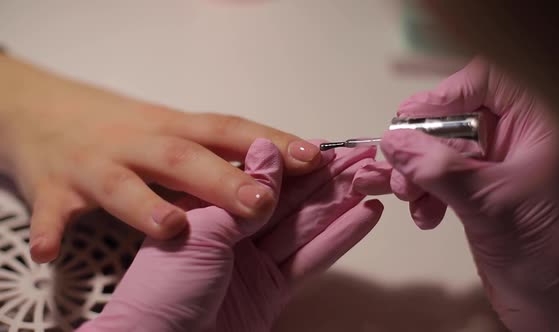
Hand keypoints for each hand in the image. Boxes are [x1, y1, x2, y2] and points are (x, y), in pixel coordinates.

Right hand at [0, 54, 320, 262]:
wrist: (42, 109)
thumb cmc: (123, 126)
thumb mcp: (172, 130)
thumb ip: (218, 149)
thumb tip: (281, 164)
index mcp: (173, 128)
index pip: (229, 130)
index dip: (270, 143)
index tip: (313, 158)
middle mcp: (138, 143)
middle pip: (182, 156)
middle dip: (222, 178)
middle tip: (260, 201)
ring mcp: (93, 165)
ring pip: (120, 183)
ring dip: (145, 205)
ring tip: (171, 226)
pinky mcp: (52, 187)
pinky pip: (49, 211)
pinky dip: (48, 229)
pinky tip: (50, 252)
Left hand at [77, 139, 382, 331]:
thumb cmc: (163, 291)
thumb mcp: (202, 231)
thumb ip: (242, 194)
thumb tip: (267, 152)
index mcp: (208, 209)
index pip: (258, 177)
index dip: (294, 161)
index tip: (325, 146)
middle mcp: (233, 232)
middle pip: (287, 199)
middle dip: (325, 178)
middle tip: (361, 158)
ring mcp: (254, 261)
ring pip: (304, 226)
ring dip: (338, 203)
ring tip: (370, 182)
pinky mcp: (271, 290)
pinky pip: (311, 259)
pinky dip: (339, 239)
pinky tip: (363, 217)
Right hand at [354, 57, 558, 330]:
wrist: (551, 305)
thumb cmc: (541, 250)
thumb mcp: (489, 203)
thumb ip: (439, 168)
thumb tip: (393, 140)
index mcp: (533, 125)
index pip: (485, 81)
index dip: (447, 94)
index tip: (415, 123)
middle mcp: (511, 139)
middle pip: (452, 115)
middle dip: (420, 143)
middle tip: (400, 170)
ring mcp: (491, 166)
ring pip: (438, 147)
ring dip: (415, 171)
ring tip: (408, 197)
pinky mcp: (474, 191)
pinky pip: (437, 176)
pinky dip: (423, 193)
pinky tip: (424, 216)